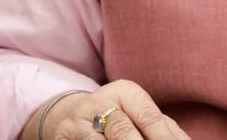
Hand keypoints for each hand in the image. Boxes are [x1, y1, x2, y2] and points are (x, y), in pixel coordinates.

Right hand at [34, 80, 189, 139]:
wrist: (70, 116)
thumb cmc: (118, 119)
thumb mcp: (139, 116)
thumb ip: (163, 129)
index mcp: (125, 92)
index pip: (150, 118)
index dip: (165, 139)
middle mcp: (99, 101)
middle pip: (124, 132)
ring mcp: (77, 120)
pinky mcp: (61, 137)